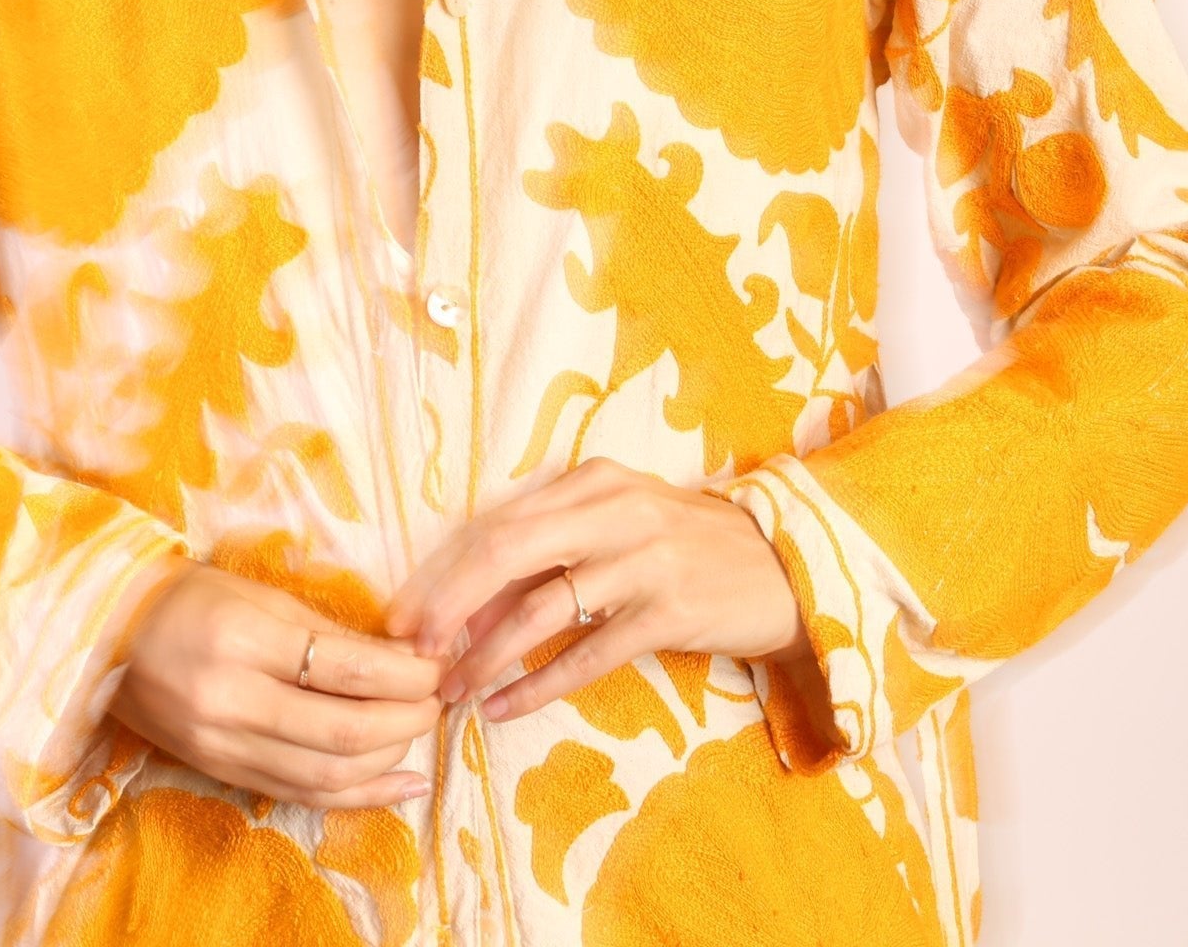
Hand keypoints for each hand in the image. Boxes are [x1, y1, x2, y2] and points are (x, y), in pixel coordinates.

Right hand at [109, 559, 449, 806]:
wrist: (108, 634)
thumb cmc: (193, 597)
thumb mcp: (261, 594)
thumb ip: (329, 631)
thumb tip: (403, 656)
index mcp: (245, 640)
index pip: (347, 670)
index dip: (405, 675)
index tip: (436, 665)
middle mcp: (231, 701)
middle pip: (343, 733)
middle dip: (406, 720)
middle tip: (438, 699)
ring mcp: (222, 745)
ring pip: (325, 775)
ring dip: (387, 761)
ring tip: (419, 735)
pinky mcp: (219, 772)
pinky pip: (299, 794)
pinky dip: (357, 796)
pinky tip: (400, 784)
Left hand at [382, 456, 810, 722]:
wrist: (785, 570)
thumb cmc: (687, 546)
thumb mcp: (621, 522)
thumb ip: (554, 544)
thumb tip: (465, 598)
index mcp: (595, 480)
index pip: (498, 521)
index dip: (443, 570)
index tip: (402, 614)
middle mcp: (616, 510)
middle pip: (507, 551)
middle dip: (449, 604)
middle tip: (413, 652)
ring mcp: (645, 560)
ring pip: (542, 608)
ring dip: (486, 654)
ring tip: (452, 691)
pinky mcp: (671, 611)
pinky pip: (588, 654)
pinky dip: (539, 684)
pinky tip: (504, 707)